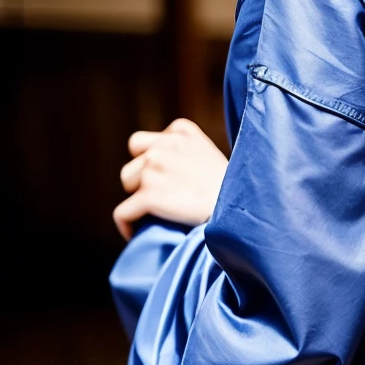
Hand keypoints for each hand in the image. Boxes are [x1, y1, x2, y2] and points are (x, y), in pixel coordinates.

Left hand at [113, 118, 228, 239]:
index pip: (143, 143)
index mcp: (181, 131)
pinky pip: (122, 212)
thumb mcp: (208, 154)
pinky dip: (126, 225)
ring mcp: (154, 169)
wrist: (242, 210)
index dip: (151, 162)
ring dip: (138, 197)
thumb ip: (181, 151)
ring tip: (159, 212)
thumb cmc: (231, 189)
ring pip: (127, 182)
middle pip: (134, 162)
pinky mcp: (149, 196)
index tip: (167, 180)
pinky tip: (135, 233)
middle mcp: (164, 145)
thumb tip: (156, 164)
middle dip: (143, 179)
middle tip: (165, 198)